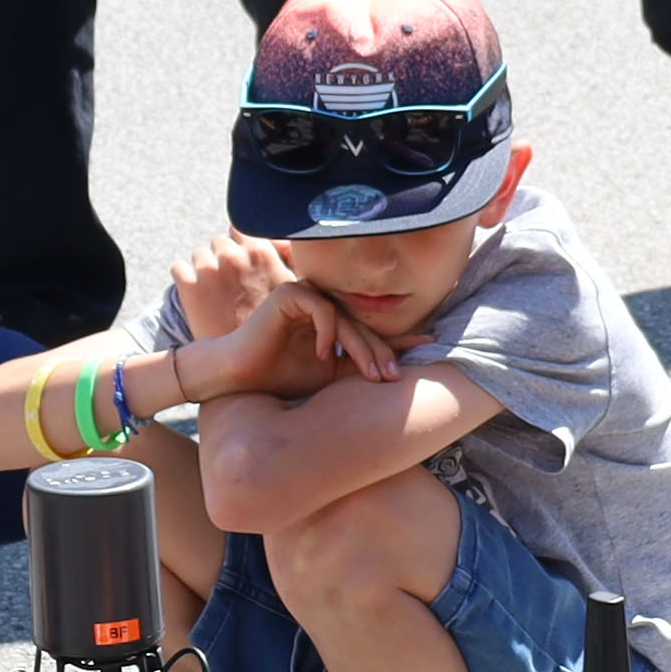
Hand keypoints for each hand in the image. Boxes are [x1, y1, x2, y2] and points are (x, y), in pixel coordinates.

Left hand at [171, 232, 302, 339]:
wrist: (247, 364)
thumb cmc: (277, 331)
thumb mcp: (295, 291)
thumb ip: (287, 260)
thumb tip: (277, 241)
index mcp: (261, 252)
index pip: (241, 230)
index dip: (240, 247)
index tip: (241, 266)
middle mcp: (235, 256)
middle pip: (219, 242)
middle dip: (222, 257)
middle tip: (227, 282)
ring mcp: (209, 270)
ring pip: (198, 254)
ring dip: (203, 268)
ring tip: (211, 292)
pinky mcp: (188, 287)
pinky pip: (178, 269)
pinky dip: (184, 280)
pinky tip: (194, 297)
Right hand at [183, 276, 399, 401]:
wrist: (242, 378)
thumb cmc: (282, 377)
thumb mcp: (330, 375)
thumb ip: (358, 365)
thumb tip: (400, 368)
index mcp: (331, 319)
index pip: (368, 327)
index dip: (397, 338)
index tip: (428, 347)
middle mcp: (321, 302)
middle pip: (362, 323)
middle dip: (380, 352)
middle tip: (392, 377)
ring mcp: (305, 295)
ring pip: (347, 317)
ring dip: (361, 347)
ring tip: (369, 375)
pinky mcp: (290, 293)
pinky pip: (322, 309)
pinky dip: (327, 332)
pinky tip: (323, 355)